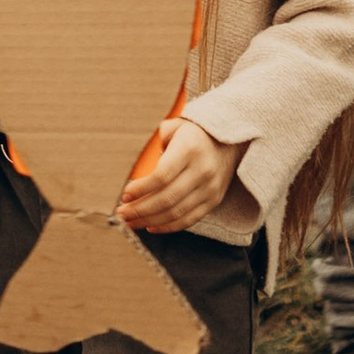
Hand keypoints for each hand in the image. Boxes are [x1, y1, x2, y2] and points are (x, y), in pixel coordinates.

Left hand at [120, 117, 241, 234]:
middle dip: (140, 209)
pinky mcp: (214, 200)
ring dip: (149, 220)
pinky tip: (151, 227)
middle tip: (121, 213)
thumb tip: (143, 161)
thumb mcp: (177, 126)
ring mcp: (210, 188)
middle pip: (166, 198)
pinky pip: (189, 220)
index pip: (162, 176)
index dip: (141, 189)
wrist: (232, 140)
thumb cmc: (195, 133)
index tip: (125, 195)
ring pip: (176, 213)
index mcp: (190, 149)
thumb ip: (157, 140)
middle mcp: (202, 170)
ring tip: (131, 222)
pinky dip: (168, 227)